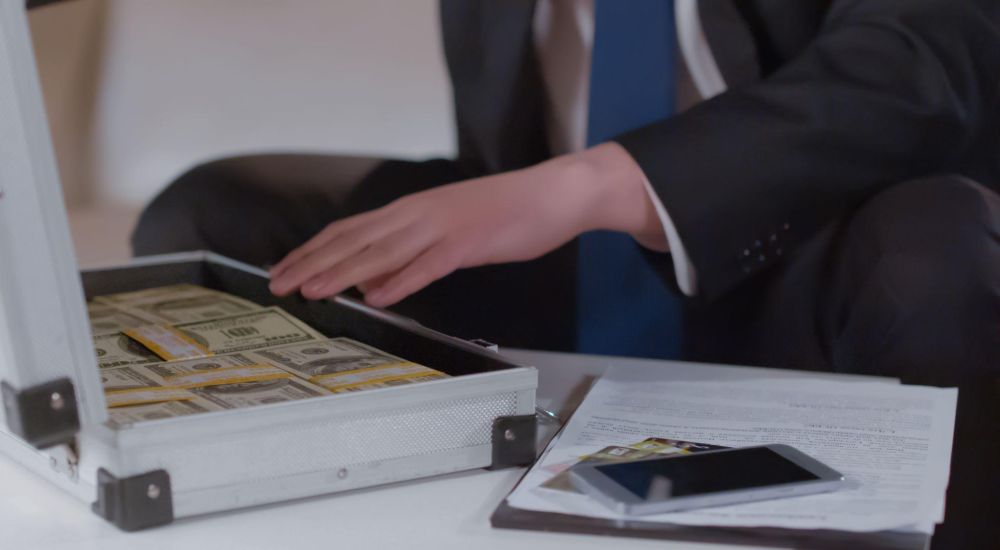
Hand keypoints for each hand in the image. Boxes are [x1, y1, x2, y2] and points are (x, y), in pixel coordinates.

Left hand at [268, 142, 667, 306]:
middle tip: (278, 284)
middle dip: (313, 263)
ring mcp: (442, 227)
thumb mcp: (448, 234)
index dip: (313, 251)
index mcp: (411, 212)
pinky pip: (429, 264)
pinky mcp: (468, 241)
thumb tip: (372, 283)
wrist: (553, 193)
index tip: (284, 269)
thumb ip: (410, 256)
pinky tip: (378, 296)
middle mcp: (417, 214)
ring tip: (312, 291)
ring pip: (382, 252)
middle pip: (354, 240)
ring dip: (343, 272)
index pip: (349, 230)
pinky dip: (401, 281)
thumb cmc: (504, 213)